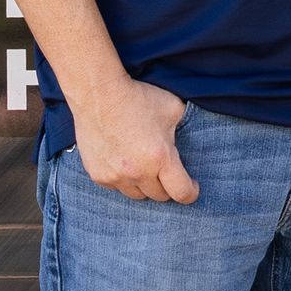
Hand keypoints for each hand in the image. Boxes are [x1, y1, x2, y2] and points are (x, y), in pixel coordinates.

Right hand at [71, 76, 198, 202]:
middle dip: (167, 186)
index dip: (191, 192)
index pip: (182, 193)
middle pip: (159, 196)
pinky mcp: (98, 175)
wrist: (98, 94)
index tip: (192, 186)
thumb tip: (191, 135)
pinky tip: (124, 163)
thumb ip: (186, 127)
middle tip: (166, 172)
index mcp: (160, 158)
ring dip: (144, 185)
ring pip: (137, 195)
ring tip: (145, 168)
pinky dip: (123, 180)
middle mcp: (138, 172)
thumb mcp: (173, 108)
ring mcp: (115, 176)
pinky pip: (117, 187)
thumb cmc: (138, 98)